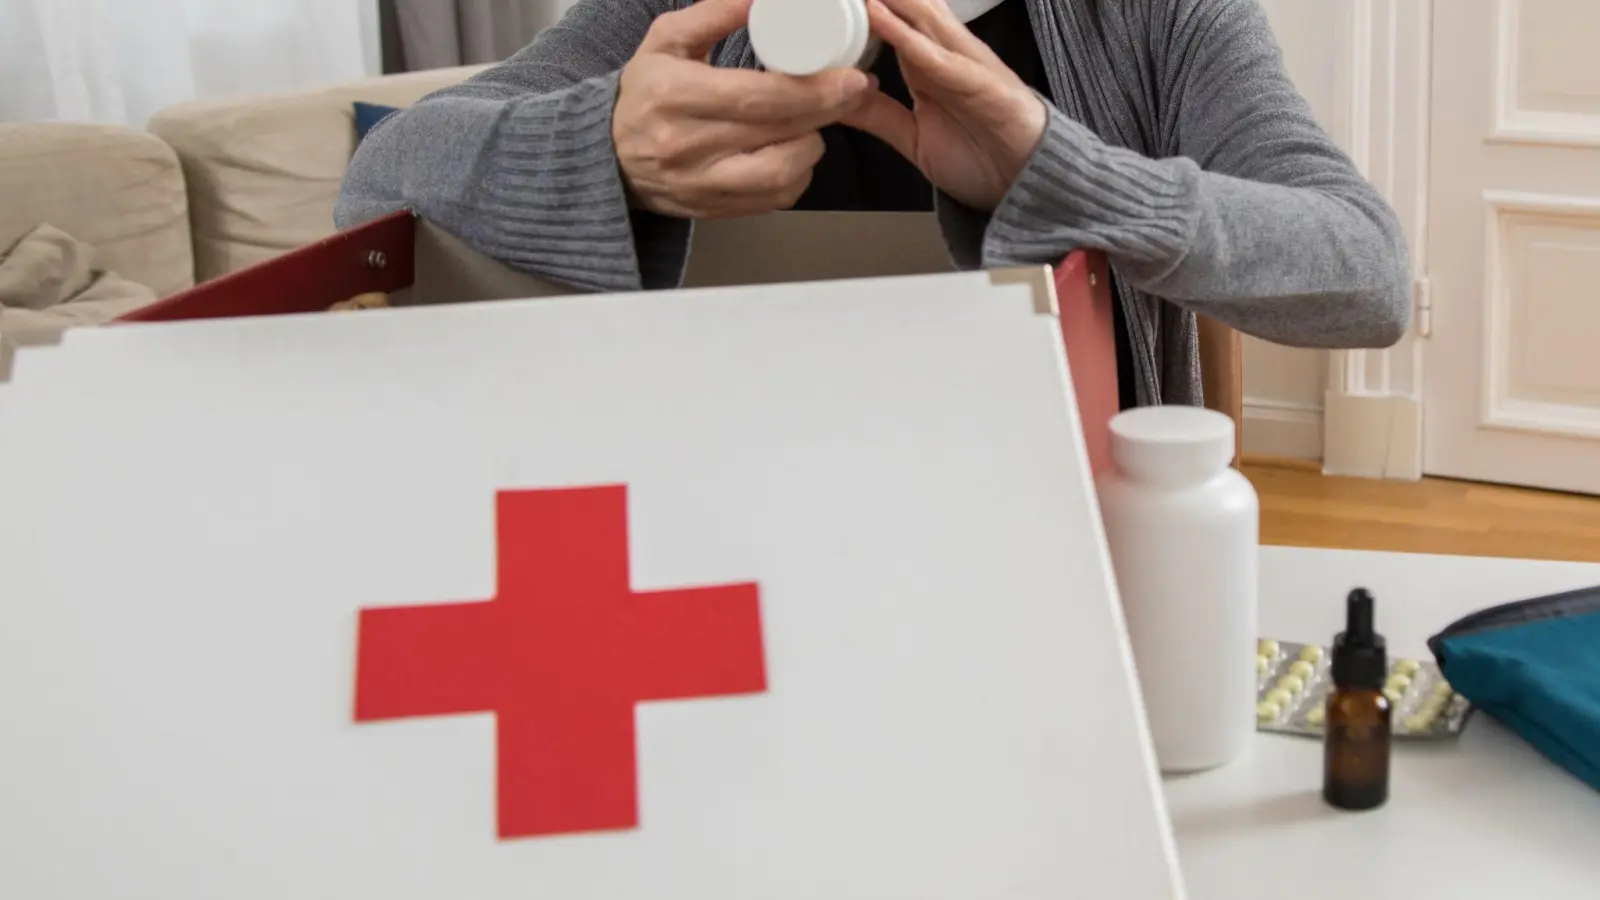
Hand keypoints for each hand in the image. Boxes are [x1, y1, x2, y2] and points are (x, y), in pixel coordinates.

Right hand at [614, 0, 873, 218]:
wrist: (607, 155)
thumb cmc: (643, 93)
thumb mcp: (668, 40)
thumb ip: (716, 12)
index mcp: (673, 96)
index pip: (755, 97)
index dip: (811, 89)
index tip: (848, 77)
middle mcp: (684, 146)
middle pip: (776, 132)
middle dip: (826, 110)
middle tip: (851, 90)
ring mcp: (699, 184)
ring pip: (780, 174)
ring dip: (812, 145)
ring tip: (814, 121)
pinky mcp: (711, 210)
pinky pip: (773, 200)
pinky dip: (797, 175)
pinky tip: (794, 151)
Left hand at [843, 0, 1047, 210]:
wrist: (1026, 184)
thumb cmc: (979, 156)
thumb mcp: (913, 136)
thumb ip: (879, 117)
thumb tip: (839, 101)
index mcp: (929, 65)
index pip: (895, 21)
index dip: (872, 7)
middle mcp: (946, 56)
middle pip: (910, 10)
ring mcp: (965, 65)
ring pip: (924, 20)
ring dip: (893, 2)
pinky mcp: (982, 83)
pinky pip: (939, 58)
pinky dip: (909, 39)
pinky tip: (882, 20)